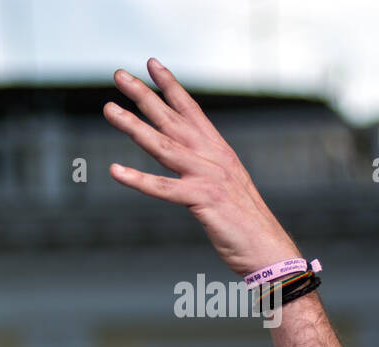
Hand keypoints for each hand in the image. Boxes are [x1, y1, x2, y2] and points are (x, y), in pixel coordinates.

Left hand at [103, 58, 299, 276]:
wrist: (268, 249)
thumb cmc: (242, 223)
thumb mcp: (223, 187)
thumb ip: (203, 170)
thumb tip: (184, 162)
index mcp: (218, 151)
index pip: (190, 110)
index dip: (170, 86)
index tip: (152, 65)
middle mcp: (214, 156)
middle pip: (172, 119)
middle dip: (144, 95)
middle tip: (119, 75)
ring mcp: (209, 176)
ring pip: (163, 146)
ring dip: (134, 126)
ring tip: (109, 109)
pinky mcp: (204, 200)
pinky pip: (164, 189)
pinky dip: (139, 180)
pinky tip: (115, 171)